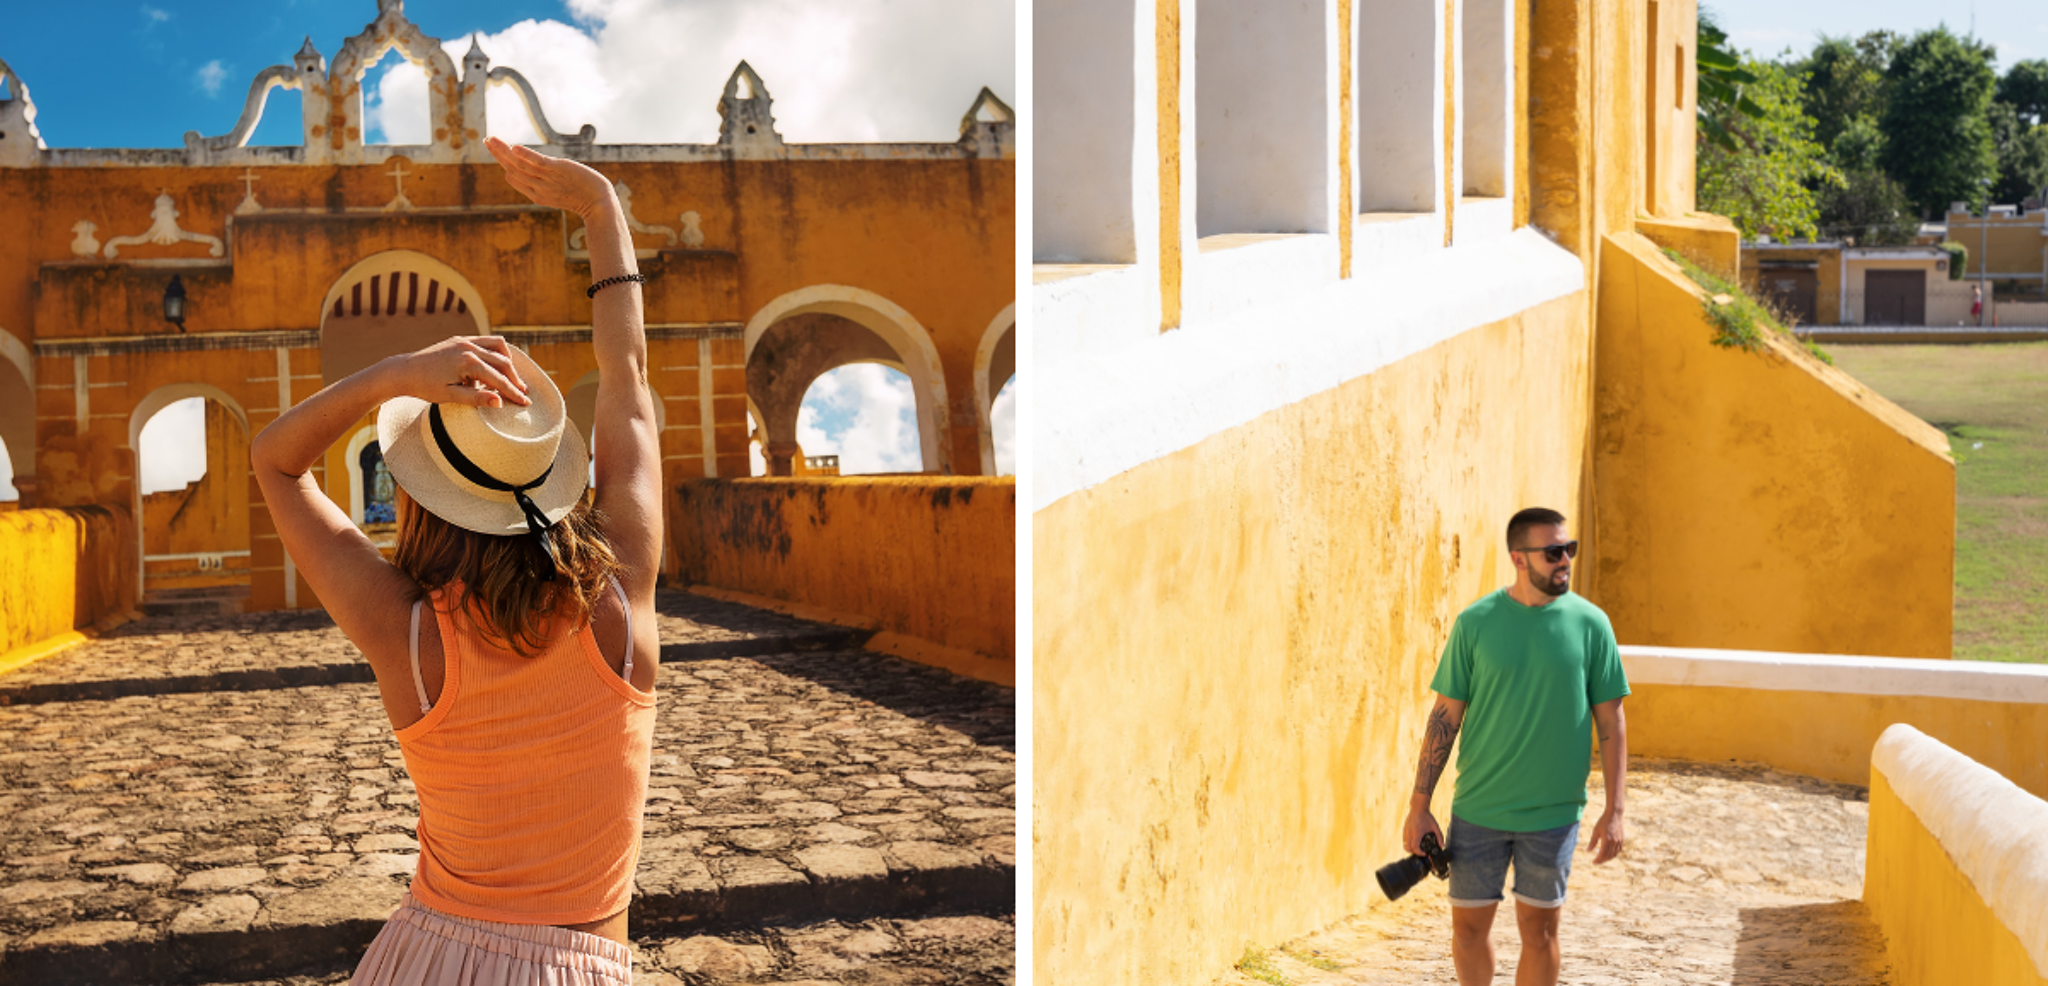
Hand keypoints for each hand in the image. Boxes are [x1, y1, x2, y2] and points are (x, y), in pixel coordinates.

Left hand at [384, 336, 530, 407]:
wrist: (403, 371)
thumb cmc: (425, 387)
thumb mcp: (451, 396)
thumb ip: (476, 399)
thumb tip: (500, 403)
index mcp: (469, 362)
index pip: (499, 379)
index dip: (514, 392)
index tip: (525, 402)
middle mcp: (469, 347)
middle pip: (503, 362)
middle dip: (515, 378)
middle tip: (523, 393)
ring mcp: (465, 340)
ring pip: (498, 346)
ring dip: (508, 361)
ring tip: (511, 377)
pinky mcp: (460, 339)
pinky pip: (486, 341)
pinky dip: (495, 351)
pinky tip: (496, 364)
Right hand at [486, 135, 617, 218]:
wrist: (599, 203)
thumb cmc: (582, 196)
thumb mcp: (558, 192)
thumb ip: (544, 184)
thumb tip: (537, 177)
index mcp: (536, 194)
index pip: (513, 177)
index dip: (503, 162)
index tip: (495, 148)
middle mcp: (538, 187)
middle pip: (513, 169)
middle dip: (498, 154)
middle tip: (486, 140)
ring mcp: (548, 179)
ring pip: (521, 164)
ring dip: (504, 151)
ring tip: (492, 139)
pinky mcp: (559, 170)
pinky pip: (539, 163)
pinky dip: (526, 155)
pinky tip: (514, 147)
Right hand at [1404, 807, 1442, 856]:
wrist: (1418, 808)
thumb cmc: (1427, 817)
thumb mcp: (1435, 827)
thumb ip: (1440, 837)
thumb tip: (1443, 846)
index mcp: (1417, 833)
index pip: (1415, 847)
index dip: (1419, 853)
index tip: (1424, 853)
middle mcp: (1410, 833)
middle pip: (1407, 848)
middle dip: (1414, 852)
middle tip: (1421, 851)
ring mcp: (1406, 832)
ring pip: (1404, 845)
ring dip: (1410, 848)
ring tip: (1417, 847)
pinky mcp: (1404, 830)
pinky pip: (1404, 840)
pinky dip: (1408, 843)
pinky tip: (1414, 841)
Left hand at [1588, 808, 1623, 863]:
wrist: (1614, 815)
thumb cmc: (1603, 822)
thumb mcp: (1595, 831)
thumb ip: (1592, 842)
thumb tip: (1588, 851)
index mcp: (1606, 840)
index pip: (1602, 854)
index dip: (1598, 860)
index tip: (1593, 862)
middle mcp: (1614, 842)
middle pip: (1608, 856)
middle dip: (1602, 860)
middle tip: (1597, 862)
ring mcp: (1619, 841)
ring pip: (1614, 854)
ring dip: (1608, 858)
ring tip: (1602, 859)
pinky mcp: (1622, 839)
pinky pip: (1618, 850)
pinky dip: (1614, 854)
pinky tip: (1610, 854)